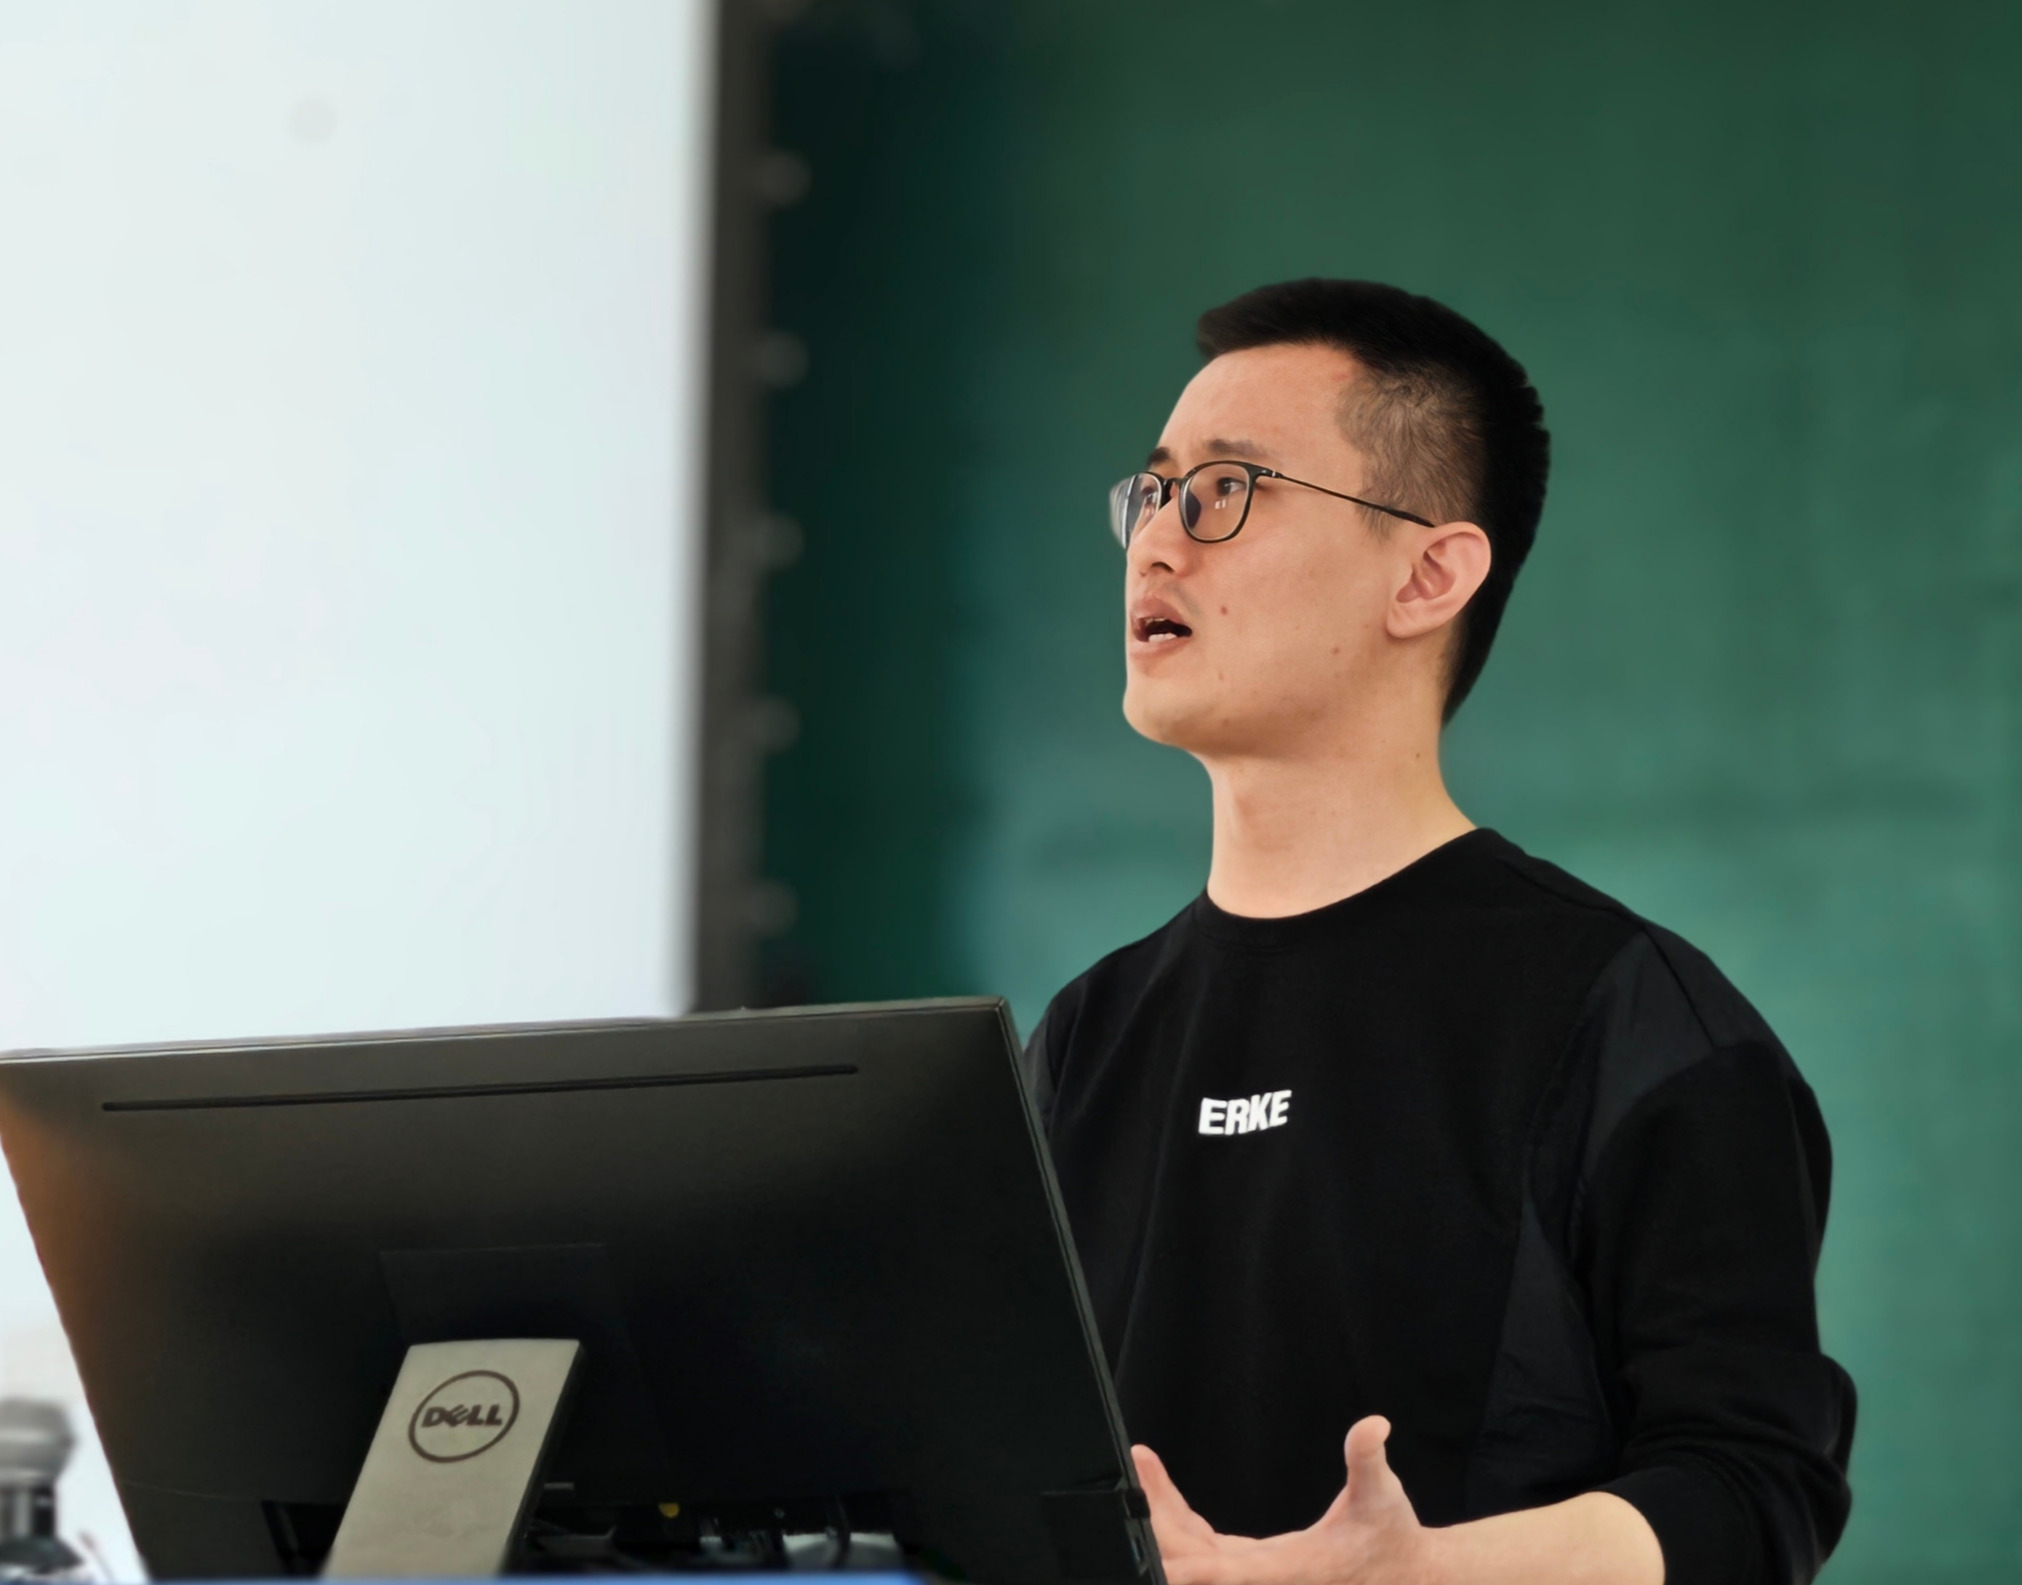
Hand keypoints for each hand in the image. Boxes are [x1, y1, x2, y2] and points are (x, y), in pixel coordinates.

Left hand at [1132, 1417, 1437, 1584]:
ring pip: (1194, 1554)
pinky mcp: (1255, 1566)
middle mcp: (1263, 1580)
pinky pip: (1206, 1548)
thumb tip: (1373, 1425)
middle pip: (1193, 1562)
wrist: (1406, 1576)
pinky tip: (1164, 1494)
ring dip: (1165, 1518)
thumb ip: (1369, 1459)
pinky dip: (1182, 1522)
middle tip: (1137, 1476)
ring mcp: (1256, 1576)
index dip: (1186, 1558)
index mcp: (1287, 1570)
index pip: (1222, 1570)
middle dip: (1160, 1525)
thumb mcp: (1384, 1494)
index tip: (1155, 1540)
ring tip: (1142, 1472)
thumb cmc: (1392, 1538)